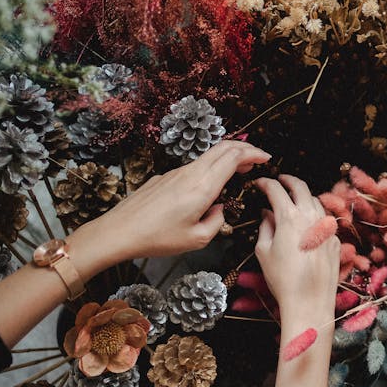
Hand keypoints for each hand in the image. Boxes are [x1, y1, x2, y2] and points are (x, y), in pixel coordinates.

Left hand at [75, 141, 270, 268]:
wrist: (119, 232)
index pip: (233, 157)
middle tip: (258, 157)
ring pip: (208, 155)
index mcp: (202, 187)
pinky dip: (211, 167)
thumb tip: (219, 210)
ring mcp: (175, 172)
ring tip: (239, 170)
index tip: (266, 158)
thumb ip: (217, 222)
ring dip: (227, 157)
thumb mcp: (197, 239)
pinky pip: (194, 166)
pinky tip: (211, 184)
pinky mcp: (164, 177)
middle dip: (245, 148)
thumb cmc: (157, 238)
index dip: (253, 153)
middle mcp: (190, 173)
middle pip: (223, 148)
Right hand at [254, 175, 339, 321]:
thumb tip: (267, 214)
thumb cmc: (282, 279)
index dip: (265, 182)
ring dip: (303, 197)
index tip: (259, 183)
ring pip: (315, 201)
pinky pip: (324, 221)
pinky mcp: (336, 240)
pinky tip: (306, 225)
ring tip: (293, 201)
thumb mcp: (264, 251)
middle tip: (279, 180)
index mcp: (289, 217)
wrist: (309, 302)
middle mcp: (311, 217)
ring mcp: (327, 228)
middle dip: (288, 180)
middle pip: (300, 186)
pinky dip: (314, 217)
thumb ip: (265, 227)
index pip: (276, 189)